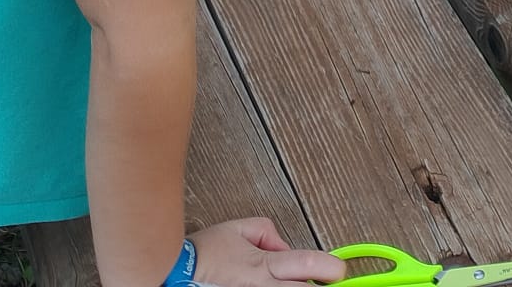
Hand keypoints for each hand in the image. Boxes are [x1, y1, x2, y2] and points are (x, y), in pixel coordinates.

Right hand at [187, 218, 344, 284]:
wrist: (172, 275)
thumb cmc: (202, 254)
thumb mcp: (239, 229)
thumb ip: (269, 234)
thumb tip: (285, 247)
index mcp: (266, 264)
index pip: (310, 263)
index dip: (332, 267)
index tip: (338, 270)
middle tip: (326, 284)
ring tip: (296, 284)